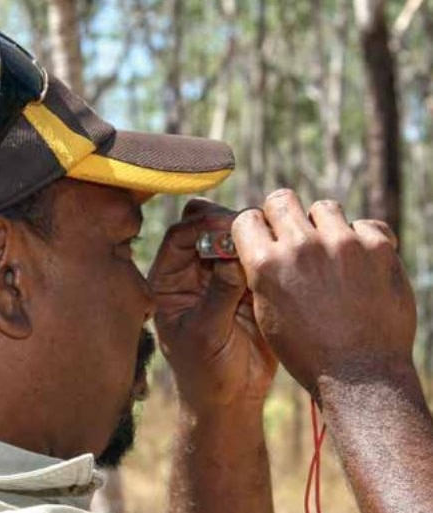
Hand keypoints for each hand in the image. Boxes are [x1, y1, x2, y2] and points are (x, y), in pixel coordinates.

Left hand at [148, 198, 276, 413]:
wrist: (232, 400)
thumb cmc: (205, 372)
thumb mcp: (205, 333)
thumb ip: (218, 294)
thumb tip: (233, 255)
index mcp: (169, 280)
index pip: (179, 236)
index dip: (201, 225)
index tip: (226, 223)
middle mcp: (193, 272)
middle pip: (206, 229)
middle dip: (227, 223)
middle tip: (251, 227)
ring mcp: (221, 277)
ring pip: (234, 240)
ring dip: (251, 236)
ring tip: (269, 240)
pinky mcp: (248, 286)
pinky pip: (258, 259)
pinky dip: (268, 254)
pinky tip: (282, 254)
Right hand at [231, 189, 416, 393]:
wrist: (360, 375)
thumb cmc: (307, 351)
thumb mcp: (266, 312)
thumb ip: (261, 273)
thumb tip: (262, 244)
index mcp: (265, 264)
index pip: (246, 218)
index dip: (254, 228)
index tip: (263, 238)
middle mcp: (301, 246)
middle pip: (281, 200)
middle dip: (283, 215)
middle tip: (294, 236)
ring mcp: (342, 243)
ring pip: (324, 207)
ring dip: (323, 225)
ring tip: (330, 252)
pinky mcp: (378, 247)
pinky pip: (365, 225)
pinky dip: (363, 240)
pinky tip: (361, 265)